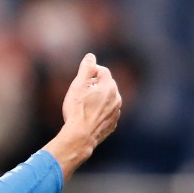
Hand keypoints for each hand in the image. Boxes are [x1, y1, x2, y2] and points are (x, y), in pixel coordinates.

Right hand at [46, 53, 122, 179]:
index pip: (103, 71)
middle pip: (107, 84)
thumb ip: (86, 69)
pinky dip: (100, 110)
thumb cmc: (77, 110)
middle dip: (95, 84)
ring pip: (108, 98)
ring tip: (83, 104)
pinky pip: (108, 111)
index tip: (80, 79)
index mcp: (109, 87)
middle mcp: (116, 98)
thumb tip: (91, 56)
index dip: (90, 72)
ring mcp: (116, 112)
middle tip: (80, 91)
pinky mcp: (113, 123)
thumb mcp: (77, 86)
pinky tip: (88, 115)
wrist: (81, 136)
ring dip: (98, 97)